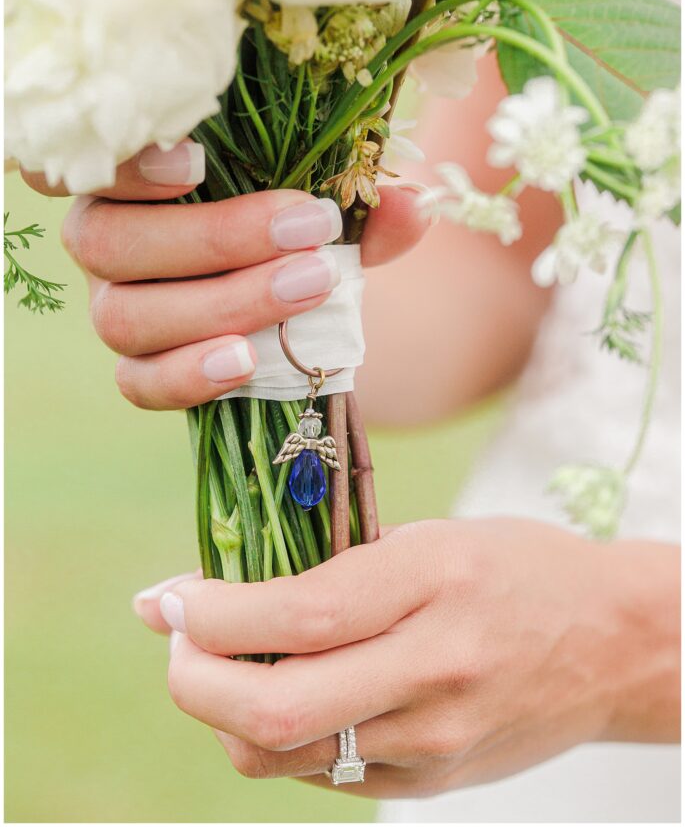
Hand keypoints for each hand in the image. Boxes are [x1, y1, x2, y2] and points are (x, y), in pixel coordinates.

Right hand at [22, 139, 428, 408]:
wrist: (299, 292)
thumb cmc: (296, 226)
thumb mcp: (331, 205)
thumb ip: (364, 206)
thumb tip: (412, 207)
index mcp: (134, 178)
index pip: (88, 159)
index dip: (122, 163)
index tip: (198, 159)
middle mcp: (107, 238)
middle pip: (107, 241)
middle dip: (215, 237)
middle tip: (311, 229)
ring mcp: (114, 306)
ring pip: (123, 315)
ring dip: (219, 303)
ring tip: (306, 290)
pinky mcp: (139, 366)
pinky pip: (138, 382)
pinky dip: (187, 375)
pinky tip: (246, 361)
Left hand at [133, 518, 678, 797]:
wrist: (614, 645)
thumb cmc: (517, 569)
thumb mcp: (431, 536)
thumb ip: (333, 565)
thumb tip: (224, 588)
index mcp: (434, 580)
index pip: (299, 612)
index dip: (213, 613)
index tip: (170, 599)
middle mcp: (435, 668)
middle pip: (273, 709)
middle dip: (192, 681)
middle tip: (176, 645)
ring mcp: (435, 738)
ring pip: (282, 757)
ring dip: (226, 715)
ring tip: (224, 668)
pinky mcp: (433, 781)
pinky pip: (324, 774)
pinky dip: (280, 739)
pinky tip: (289, 694)